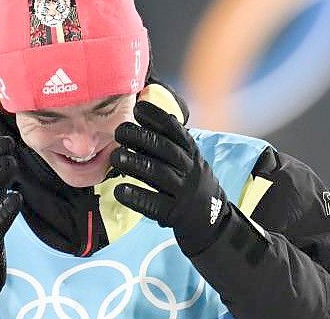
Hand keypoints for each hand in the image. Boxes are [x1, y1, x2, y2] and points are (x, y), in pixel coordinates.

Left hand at [110, 101, 228, 255]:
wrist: (212, 221)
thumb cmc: (190, 183)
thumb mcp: (187, 159)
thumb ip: (168, 139)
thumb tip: (144, 110)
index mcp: (191, 153)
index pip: (176, 131)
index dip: (158, 118)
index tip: (138, 108)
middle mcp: (190, 169)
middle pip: (166, 150)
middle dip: (142, 137)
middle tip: (120, 131)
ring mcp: (183, 192)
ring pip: (159, 174)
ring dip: (136, 164)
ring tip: (116, 157)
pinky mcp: (175, 214)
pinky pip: (155, 204)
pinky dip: (137, 197)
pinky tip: (120, 191)